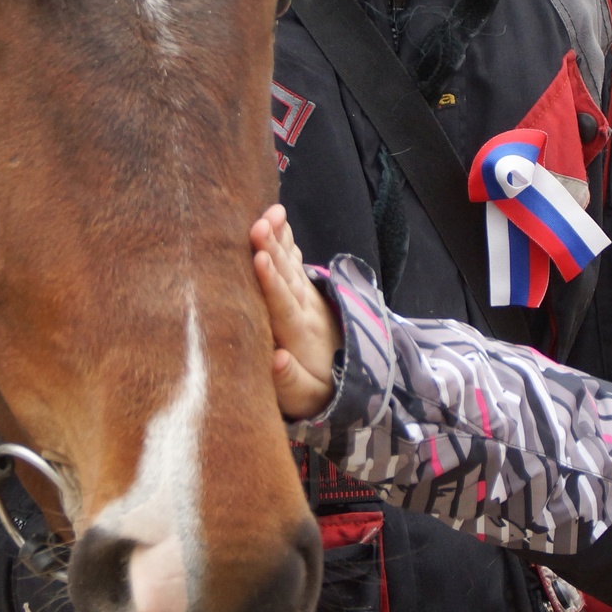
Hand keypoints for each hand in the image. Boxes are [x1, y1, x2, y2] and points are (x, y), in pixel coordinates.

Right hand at [251, 205, 338, 418]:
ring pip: (291, 263)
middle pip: (287, 276)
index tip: (259, 260)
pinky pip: (294, 261)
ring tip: (270, 212)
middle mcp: (305, 310)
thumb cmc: (317, 391)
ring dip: (280, 237)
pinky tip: (277, 218)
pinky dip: (286, 239)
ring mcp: (307, 297)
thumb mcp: (306, 399)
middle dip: (273, 249)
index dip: (271, 283)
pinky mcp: (305, 292)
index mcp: (300, 336)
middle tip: (258, 223)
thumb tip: (276, 360)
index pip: (284, 306)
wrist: (353, 380)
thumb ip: (290, 381)